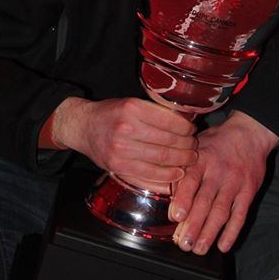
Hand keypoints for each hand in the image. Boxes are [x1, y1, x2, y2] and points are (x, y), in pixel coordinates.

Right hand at [42, 96, 197, 188]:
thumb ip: (153, 112)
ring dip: (181, 161)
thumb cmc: (110, 114)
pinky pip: (149, 174)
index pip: (169, 121)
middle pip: (168, 141)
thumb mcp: (130, 103)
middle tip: (194, 147)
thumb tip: (184, 122)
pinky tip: (177, 174)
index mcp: (132, 108)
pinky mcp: (119, 166)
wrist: (83, 127)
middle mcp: (126, 128)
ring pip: (161, 158)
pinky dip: (167, 176)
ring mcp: (121, 149)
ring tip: (190, 159)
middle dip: (187, 146)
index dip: (186, 128)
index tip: (192, 130)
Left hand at [168, 112, 278, 254]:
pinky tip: (223, 245)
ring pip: (221, 212)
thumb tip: (165, 187)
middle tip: (183, 243)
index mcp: (201, 158)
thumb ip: (184, 165)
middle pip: (205, 201)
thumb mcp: (197, 144)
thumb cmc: (217, 141)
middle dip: (194, 225)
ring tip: (199, 249)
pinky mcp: (249, 191)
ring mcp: (235, 183)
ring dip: (209, 233)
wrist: (250, 133)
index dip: (182, 199)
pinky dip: (232, 232)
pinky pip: (240, 215)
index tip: (175, 217)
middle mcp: (218, 171)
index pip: (191, 181)